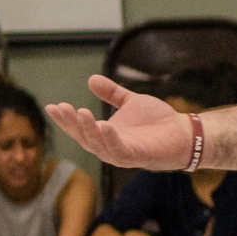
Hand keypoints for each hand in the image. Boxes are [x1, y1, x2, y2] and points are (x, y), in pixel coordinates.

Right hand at [45, 76, 190, 169]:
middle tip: (61, 107)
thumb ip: (112, 94)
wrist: (184, 133)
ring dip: (87, 130)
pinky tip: (104, 126)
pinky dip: (110, 139)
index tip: (52, 106)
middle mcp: (110, 147)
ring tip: (80, 112)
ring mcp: (123, 154)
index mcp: (105, 135)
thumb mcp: (130, 103)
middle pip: (84, 138)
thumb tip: (91, 79)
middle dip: (71, 124)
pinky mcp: (138, 156)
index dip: (65, 119)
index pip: (80, 129)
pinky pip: (120, 150)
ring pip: (98, 145)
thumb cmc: (158, 122)